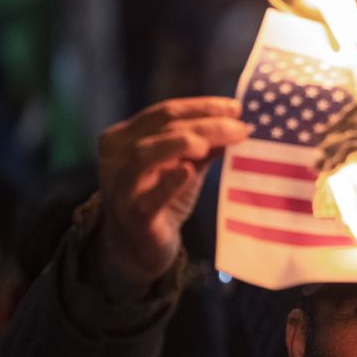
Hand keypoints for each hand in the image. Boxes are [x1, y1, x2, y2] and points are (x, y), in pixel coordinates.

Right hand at [95, 97, 246, 295]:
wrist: (139, 249)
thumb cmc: (161, 200)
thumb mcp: (183, 166)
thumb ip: (203, 146)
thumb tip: (236, 124)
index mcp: (124, 137)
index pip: (164, 112)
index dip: (202, 107)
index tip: (236, 108)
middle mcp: (115, 157)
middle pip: (162, 129)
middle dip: (205, 124)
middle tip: (240, 129)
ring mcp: (121, 187)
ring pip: (145, 153)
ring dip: (182, 143)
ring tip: (210, 145)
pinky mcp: (133, 216)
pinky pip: (149, 198)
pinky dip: (168, 182)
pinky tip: (187, 172)